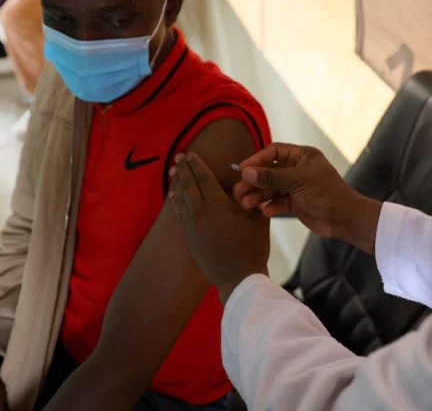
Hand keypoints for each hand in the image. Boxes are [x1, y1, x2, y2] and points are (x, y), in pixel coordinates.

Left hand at [169, 153, 269, 301]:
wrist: (238, 277)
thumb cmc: (252, 247)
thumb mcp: (258, 218)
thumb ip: (250, 198)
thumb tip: (248, 183)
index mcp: (217, 204)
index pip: (203, 178)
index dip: (197, 164)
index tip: (191, 154)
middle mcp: (200, 212)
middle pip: (188, 185)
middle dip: (184, 169)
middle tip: (179, 157)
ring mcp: (192, 225)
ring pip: (181, 198)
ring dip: (177, 183)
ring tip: (174, 171)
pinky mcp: (188, 237)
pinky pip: (178, 214)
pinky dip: (175, 202)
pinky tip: (173, 196)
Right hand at [234, 143, 382, 254]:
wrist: (344, 218)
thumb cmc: (325, 193)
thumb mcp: (297, 181)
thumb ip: (271, 177)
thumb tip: (246, 172)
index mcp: (302, 156)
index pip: (274, 152)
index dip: (257, 160)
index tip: (243, 170)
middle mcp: (298, 169)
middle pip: (270, 172)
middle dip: (255, 182)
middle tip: (239, 191)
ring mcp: (297, 186)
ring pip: (272, 188)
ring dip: (259, 196)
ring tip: (246, 204)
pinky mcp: (297, 203)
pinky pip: (278, 202)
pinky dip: (270, 206)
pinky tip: (264, 211)